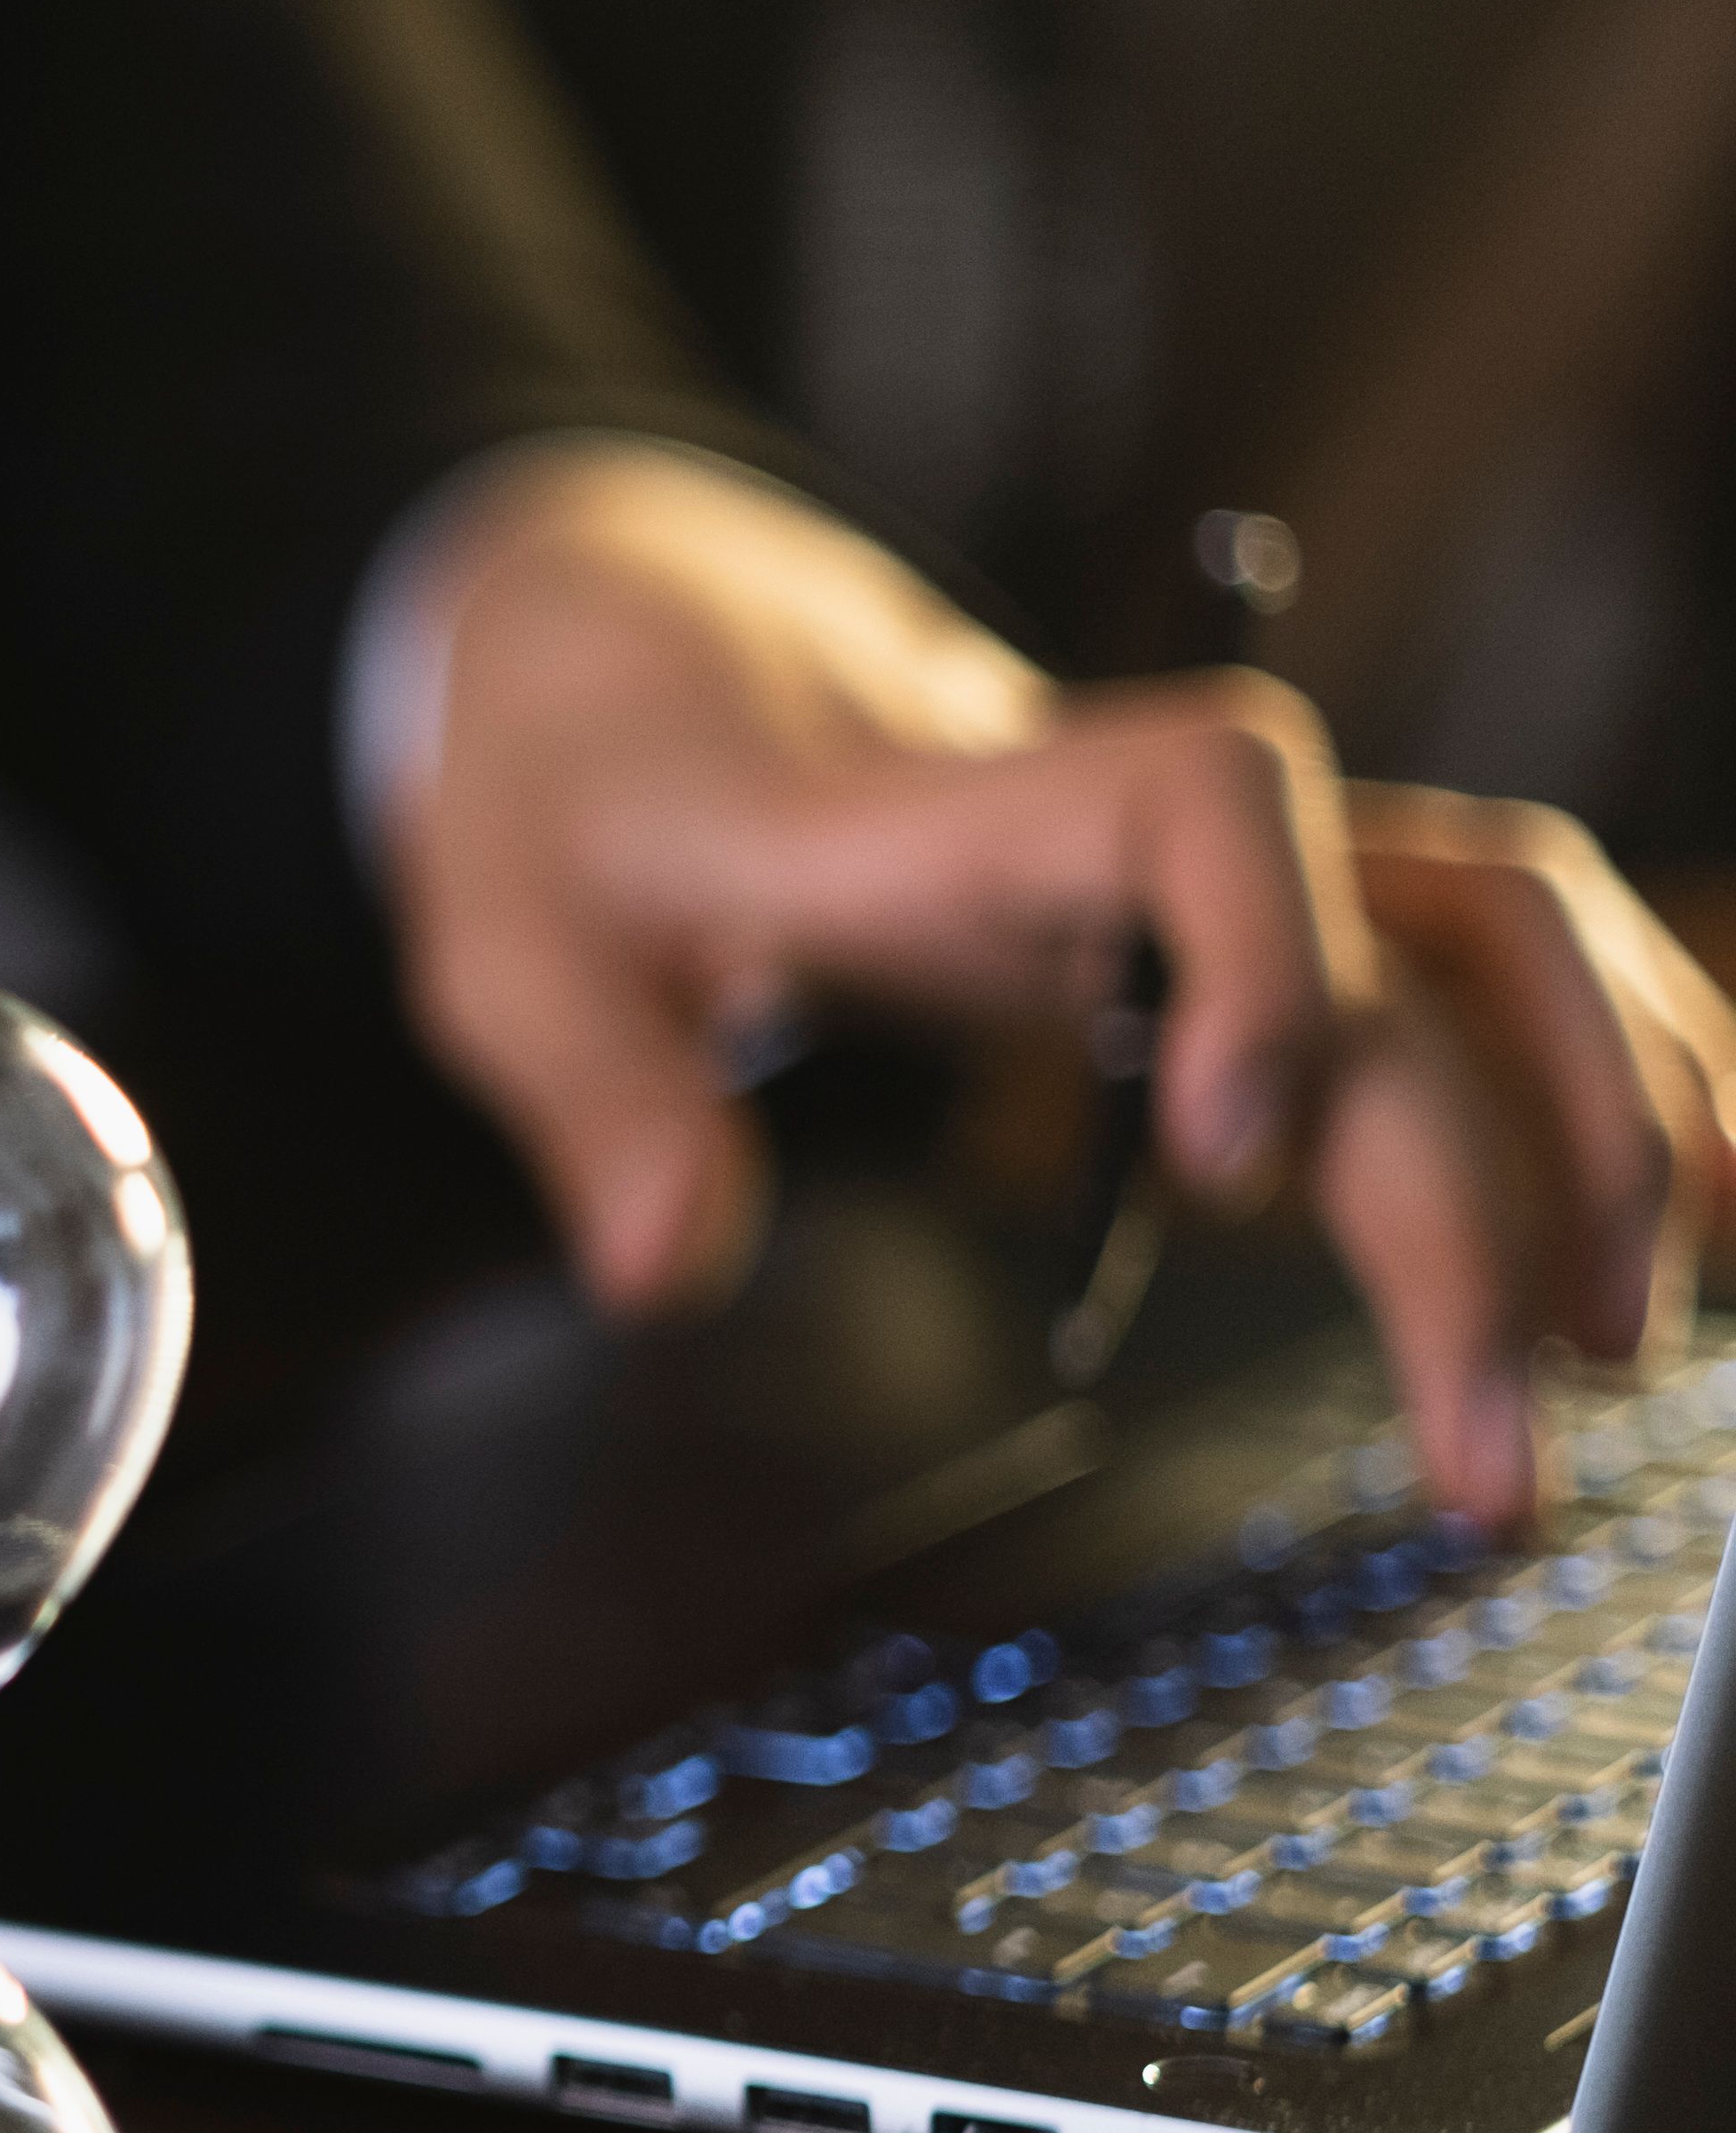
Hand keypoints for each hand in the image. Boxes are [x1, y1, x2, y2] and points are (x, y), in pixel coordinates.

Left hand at [391, 442, 1735, 1521]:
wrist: (648, 682)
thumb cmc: (586, 810)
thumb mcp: (511, 938)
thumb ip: (585, 1092)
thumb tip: (662, 1257)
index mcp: (965, 807)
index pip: (1198, 799)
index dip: (1259, 951)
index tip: (1235, 1156)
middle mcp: (1143, 832)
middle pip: (1407, 946)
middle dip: (1481, 1185)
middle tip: (1490, 1450)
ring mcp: (1226, 878)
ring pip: (1511, 936)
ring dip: (1610, 1121)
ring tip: (1625, 1352)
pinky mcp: (1254, 941)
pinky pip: (1493, 980)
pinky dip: (1608, 1081)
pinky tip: (1656, 1235)